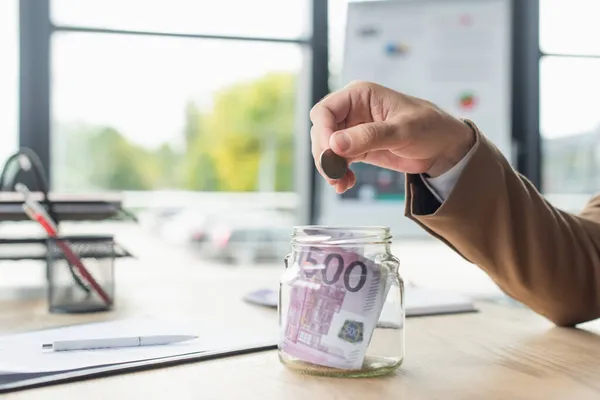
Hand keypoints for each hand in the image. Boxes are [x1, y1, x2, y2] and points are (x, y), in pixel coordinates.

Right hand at [310, 81, 475, 192]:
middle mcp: (353, 110)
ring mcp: (353, 130)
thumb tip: (335, 144)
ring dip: (329, 167)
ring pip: (326, 148)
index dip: (322, 133)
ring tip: (340, 183)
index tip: (330, 154)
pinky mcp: (358, 148)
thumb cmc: (430, 127)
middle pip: (321, 131)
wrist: (444, 148)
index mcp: (360, 95)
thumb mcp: (402, 130)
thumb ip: (369, 136)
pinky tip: (345, 184)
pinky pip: (338, 160)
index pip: (325, 111)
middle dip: (324, 154)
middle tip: (333, 174)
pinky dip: (338, 173)